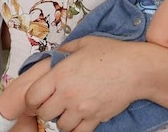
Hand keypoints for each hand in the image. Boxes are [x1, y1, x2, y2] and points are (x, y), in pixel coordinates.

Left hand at [25, 37, 145, 131]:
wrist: (135, 69)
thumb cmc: (110, 53)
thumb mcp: (82, 44)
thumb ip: (64, 51)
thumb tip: (54, 56)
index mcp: (60, 74)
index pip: (32, 96)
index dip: (32, 98)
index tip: (38, 96)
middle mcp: (67, 93)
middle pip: (44, 113)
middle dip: (46, 109)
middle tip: (54, 103)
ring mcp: (81, 108)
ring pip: (60, 126)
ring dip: (62, 120)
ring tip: (69, 110)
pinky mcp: (95, 119)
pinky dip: (77, 128)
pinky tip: (80, 119)